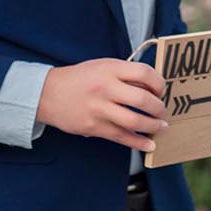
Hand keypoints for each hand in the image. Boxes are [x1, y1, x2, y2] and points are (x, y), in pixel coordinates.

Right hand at [38, 59, 167, 150]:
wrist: (47, 94)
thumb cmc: (80, 79)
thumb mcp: (103, 66)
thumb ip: (126, 74)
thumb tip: (153, 86)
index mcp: (110, 69)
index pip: (144, 73)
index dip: (158, 83)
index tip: (161, 90)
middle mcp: (105, 88)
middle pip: (143, 100)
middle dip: (159, 108)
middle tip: (162, 111)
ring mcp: (99, 109)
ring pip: (134, 121)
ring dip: (153, 126)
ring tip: (161, 126)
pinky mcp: (93, 127)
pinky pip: (120, 137)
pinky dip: (138, 142)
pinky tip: (149, 144)